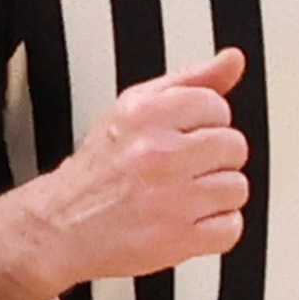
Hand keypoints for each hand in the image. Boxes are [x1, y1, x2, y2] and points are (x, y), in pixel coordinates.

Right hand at [35, 48, 250, 288]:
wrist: (61, 225)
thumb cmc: (100, 168)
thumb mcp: (135, 107)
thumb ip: (189, 80)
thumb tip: (232, 60)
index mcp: (146, 115)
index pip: (217, 106)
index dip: (206, 124)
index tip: (186, 137)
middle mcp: (158, 153)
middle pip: (234, 147)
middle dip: (213, 159)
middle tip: (183, 169)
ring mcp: (170, 198)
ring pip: (236, 188)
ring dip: (216, 196)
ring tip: (184, 196)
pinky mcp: (177, 239)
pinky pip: (231, 227)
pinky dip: (215, 229)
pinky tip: (188, 221)